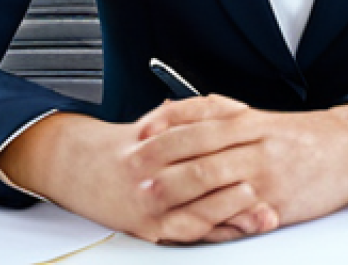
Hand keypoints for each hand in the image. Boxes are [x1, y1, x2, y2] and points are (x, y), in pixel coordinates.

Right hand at [0, 103, 277, 243]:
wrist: (82, 169)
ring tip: (259, 203)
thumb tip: (237, 113)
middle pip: (199, 174)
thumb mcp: (156, 119)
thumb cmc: (129, 143)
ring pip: (196, 210)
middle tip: (265, 172)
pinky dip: (217, 231)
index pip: (196, 135)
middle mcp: (149, 176)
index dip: (229, 132)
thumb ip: (194, 114)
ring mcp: (150, 207)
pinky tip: (237, 227)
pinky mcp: (151, 230)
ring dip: (232, 208)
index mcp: (151, 143)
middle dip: (235, 174)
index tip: (257, 128)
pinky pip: (188, 234)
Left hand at [131, 95, 347, 239]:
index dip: (167, 125)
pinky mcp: (273, 203)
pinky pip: (236, 211)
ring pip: (213, 179)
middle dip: (163, 160)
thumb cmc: (298, 137)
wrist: (346, 151)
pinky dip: (210, 216)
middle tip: (134, 170)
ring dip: (177, 189)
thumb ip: (220, 114)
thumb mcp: (259, 118)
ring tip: (152, 197)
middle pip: (200, 147)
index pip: (200, 116)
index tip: (140, 133)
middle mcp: (254, 142)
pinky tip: (190, 221)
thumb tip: (175, 110)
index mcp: (249, 119)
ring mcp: (264, 173)